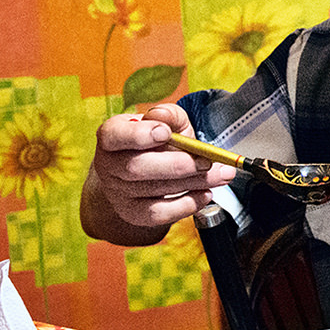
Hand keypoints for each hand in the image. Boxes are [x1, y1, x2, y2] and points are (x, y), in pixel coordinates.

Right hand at [87, 101, 232, 234]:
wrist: (146, 170)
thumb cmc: (155, 142)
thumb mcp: (165, 122)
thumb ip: (168, 115)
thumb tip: (163, 117)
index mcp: (111, 136)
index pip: (114, 136)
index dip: (139, 135)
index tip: (165, 133)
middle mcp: (108, 165)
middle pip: (136, 167)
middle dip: (178, 164)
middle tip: (207, 161)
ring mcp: (118, 192)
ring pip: (154, 190)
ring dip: (194, 182)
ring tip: (220, 175)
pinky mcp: (133, 213)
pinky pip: (159, 214)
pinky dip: (187, 205)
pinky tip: (205, 194)